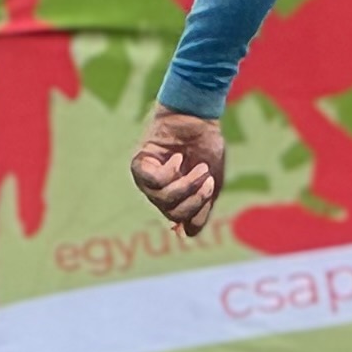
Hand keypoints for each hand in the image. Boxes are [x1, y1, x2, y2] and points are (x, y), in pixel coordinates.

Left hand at [131, 109, 227, 236]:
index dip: (197, 211)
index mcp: (178, 198)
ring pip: (163, 199)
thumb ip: (202, 207)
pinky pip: (152, 182)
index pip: (183, 221)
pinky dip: (169, 172)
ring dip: (186, 185)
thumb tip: (188, 234)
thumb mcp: (212, 182)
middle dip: (195, 198)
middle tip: (208, 178)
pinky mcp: (140, 164)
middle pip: (173, 213)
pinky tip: (177, 158)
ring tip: (199, 167)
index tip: (210, 189)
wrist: (198, 118)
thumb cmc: (206, 147)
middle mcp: (160, 192)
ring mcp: (148, 180)